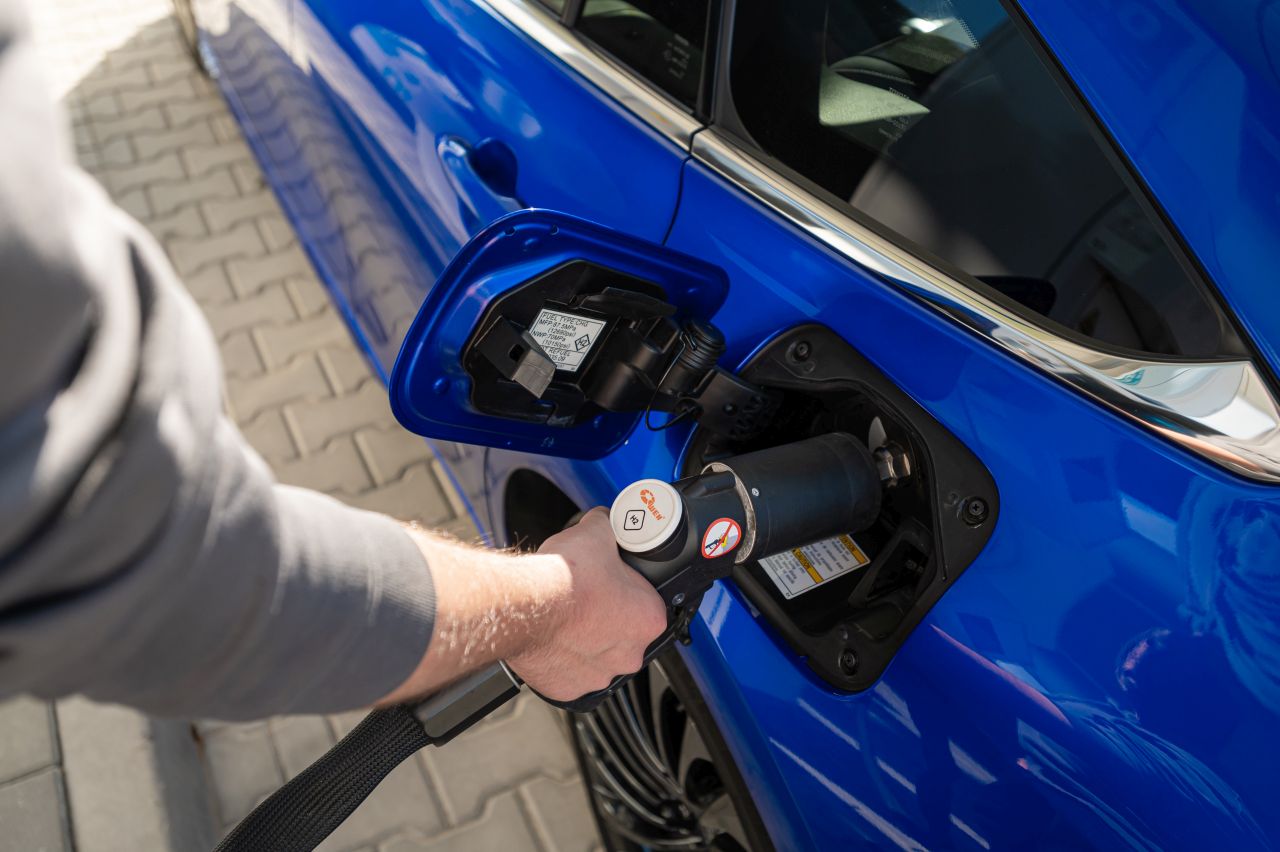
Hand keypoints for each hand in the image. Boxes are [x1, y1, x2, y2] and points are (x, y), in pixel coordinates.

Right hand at [378, 507, 666, 705]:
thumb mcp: (595, 533)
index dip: (628, 593)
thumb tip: (603, 521)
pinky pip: (569, 674)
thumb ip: (606, 527)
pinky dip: (561, 660)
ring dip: (584, 642)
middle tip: (586, 602)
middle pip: (623, 636)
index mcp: (649, 619)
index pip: (648, 606)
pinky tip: (551, 639)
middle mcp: (629, 654)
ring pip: (596, 658)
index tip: (611, 586)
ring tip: (565, 620)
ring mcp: (598, 676)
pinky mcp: (568, 689)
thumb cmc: (564, 576)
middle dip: (606, 621)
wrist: (524, 603)